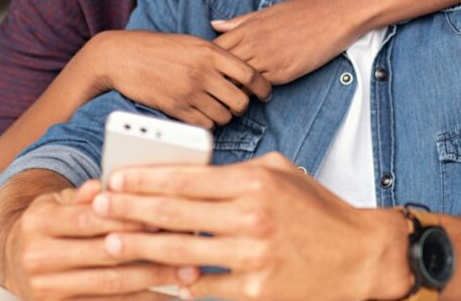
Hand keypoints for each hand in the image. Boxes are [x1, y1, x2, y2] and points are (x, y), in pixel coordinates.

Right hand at [0, 179, 197, 299]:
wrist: (11, 259)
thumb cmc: (48, 224)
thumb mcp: (58, 201)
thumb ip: (85, 194)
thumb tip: (106, 185)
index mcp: (39, 222)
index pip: (89, 219)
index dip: (127, 219)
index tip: (163, 217)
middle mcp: (38, 257)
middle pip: (104, 254)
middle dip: (149, 250)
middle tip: (187, 245)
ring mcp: (45, 288)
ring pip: (110, 284)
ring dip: (153, 279)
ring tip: (187, 273)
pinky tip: (166, 295)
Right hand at [78, 30, 271, 128]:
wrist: (123, 57)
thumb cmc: (158, 48)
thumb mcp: (192, 42)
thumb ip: (217, 55)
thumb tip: (242, 71)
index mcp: (210, 52)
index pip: (250, 74)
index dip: (263, 87)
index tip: (264, 93)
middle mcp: (203, 72)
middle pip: (241, 100)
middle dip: (241, 105)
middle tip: (234, 103)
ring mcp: (189, 92)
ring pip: (224, 116)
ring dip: (224, 115)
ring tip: (216, 108)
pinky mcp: (176, 109)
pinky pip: (205, 125)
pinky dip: (207, 123)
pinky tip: (201, 115)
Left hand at [92, 153, 413, 300]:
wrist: (362, 258)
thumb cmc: (321, 213)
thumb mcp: (282, 173)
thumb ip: (236, 171)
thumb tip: (190, 172)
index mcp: (255, 182)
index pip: (186, 178)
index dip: (145, 179)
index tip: (116, 179)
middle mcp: (252, 217)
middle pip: (175, 214)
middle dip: (130, 210)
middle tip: (99, 207)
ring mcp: (253, 258)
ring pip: (181, 253)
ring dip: (141, 248)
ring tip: (113, 242)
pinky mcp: (256, 293)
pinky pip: (205, 290)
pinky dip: (177, 285)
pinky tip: (155, 280)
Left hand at [211, 0, 366, 85]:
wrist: (335, 15)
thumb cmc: (303, 10)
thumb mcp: (268, 11)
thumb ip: (240, 22)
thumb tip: (214, 25)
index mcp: (248, 28)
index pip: (215, 49)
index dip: (209, 61)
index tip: (208, 68)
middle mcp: (254, 44)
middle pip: (222, 68)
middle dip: (216, 79)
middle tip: (213, 88)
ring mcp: (268, 60)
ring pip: (238, 81)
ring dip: (233, 89)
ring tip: (230, 96)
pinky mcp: (283, 73)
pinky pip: (260, 87)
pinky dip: (253, 92)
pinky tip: (253, 94)